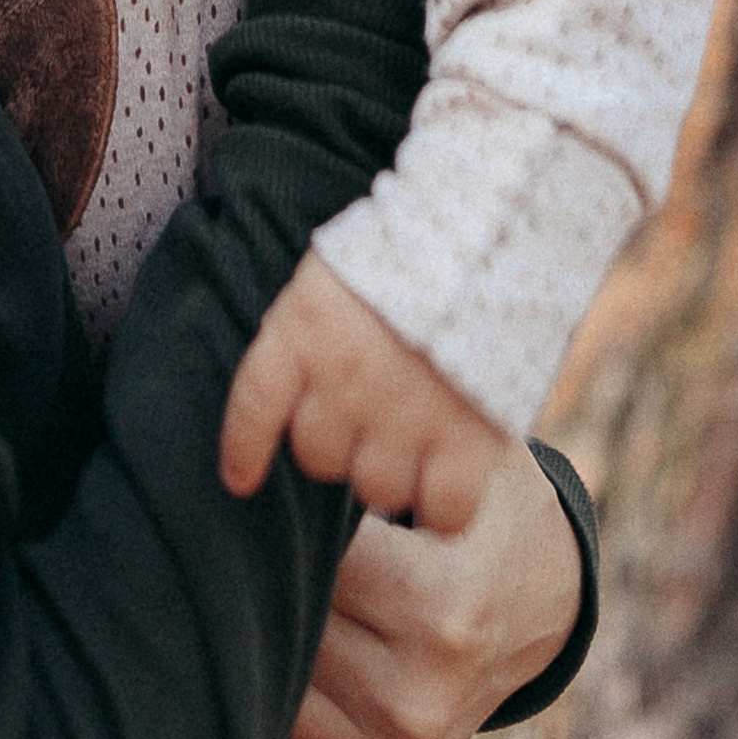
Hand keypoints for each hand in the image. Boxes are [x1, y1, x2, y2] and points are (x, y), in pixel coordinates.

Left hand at [219, 252, 511, 538]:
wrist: (496, 226)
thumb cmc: (417, 243)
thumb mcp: (341, 268)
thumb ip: (313, 326)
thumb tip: (293, 385)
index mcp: (306, 327)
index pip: (254, 405)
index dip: (244, 449)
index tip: (241, 478)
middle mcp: (345, 380)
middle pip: (319, 456)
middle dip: (341, 443)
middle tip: (374, 414)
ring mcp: (405, 416)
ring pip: (376, 488)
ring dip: (392, 470)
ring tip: (418, 436)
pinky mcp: (467, 441)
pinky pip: (443, 512)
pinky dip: (443, 507)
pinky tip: (449, 484)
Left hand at [265, 443, 586, 738]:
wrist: (543, 601)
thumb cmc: (483, 508)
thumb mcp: (458, 457)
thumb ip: (382, 442)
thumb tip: (281, 438)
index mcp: (444, 608)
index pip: (312, 563)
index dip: (281, 523)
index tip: (264, 498)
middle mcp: (421, 698)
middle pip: (286, 628)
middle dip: (259, 583)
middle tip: (235, 548)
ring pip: (272, 692)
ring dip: (252, 647)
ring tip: (249, 602)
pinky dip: (260, 724)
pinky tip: (258, 673)